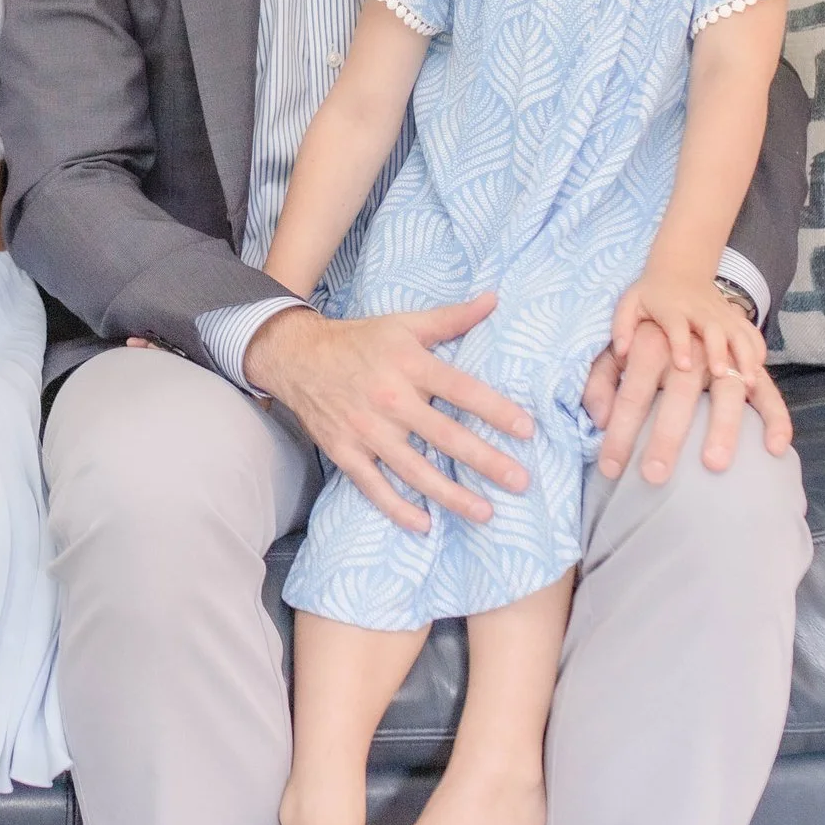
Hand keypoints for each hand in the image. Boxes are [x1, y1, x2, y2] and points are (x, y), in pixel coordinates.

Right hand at [242, 295, 524, 534]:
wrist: (297, 357)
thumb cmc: (359, 341)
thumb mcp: (404, 324)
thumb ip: (451, 318)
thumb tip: (494, 300)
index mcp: (409, 365)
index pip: (461, 390)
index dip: (495, 410)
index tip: (527, 429)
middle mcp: (390, 400)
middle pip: (445, 436)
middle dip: (485, 461)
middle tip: (520, 481)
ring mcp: (366, 431)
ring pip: (414, 470)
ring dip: (451, 494)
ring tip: (486, 512)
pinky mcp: (345, 452)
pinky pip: (374, 487)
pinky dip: (397, 508)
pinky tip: (425, 524)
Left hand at [584, 318, 793, 484]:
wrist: (685, 275)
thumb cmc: (646, 318)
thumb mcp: (612, 338)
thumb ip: (601, 373)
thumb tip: (598, 416)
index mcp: (652, 341)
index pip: (633, 391)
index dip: (620, 430)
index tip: (611, 468)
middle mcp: (691, 345)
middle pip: (679, 392)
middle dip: (667, 435)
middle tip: (656, 474)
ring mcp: (726, 350)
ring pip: (727, 389)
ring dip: (722, 426)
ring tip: (714, 464)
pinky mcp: (751, 358)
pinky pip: (768, 388)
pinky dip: (775, 416)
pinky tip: (774, 446)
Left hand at [610, 264, 766, 386]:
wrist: (680, 268)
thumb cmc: (651, 294)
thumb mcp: (629, 304)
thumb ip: (622, 327)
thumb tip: (622, 352)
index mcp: (671, 308)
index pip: (676, 325)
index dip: (680, 344)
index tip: (684, 366)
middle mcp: (698, 310)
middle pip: (713, 329)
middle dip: (719, 351)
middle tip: (722, 374)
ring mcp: (720, 312)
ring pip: (737, 332)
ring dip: (745, 354)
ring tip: (749, 380)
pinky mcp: (734, 315)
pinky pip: (750, 331)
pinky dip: (758, 348)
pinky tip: (761, 369)